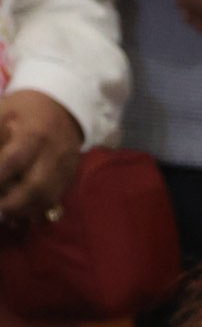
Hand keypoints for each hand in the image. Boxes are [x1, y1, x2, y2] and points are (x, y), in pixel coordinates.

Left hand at [0, 92, 84, 234]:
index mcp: (35, 134)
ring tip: (6, 218)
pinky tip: (22, 216)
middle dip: (13, 204)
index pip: (15, 160)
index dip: (1, 176)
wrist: (61, 108)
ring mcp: (66, 168)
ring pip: (48, 198)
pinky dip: (38, 211)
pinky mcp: (70, 177)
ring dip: (25, 212)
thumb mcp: (2, 110)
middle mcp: (54, 154)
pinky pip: (55, 200)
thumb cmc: (23, 109)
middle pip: (37, 187)